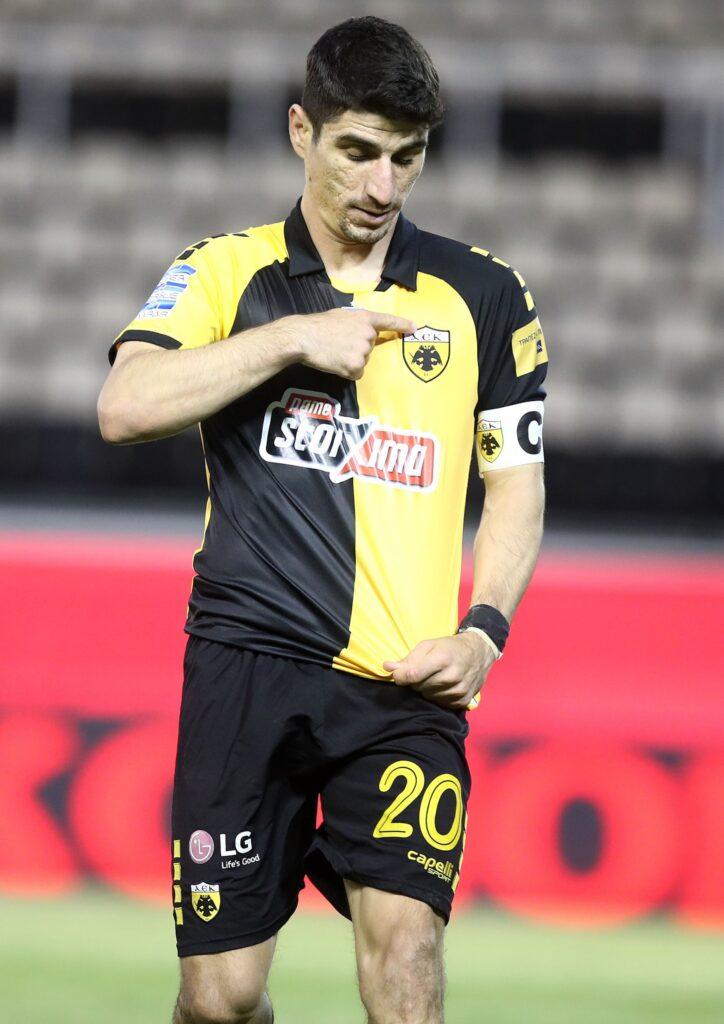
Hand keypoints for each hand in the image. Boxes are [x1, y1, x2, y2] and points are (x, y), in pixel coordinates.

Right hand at [291, 308, 415, 379]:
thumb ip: (356, 323)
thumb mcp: (341, 316)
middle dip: (357, 348)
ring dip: (351, 360)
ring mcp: (363, 351)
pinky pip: (357, 373)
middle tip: (338, 344)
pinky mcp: (356, 366)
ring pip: (363, 361)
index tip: (414, 328)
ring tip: (334, 352)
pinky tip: (335, 363)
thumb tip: (362, 333)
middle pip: (370, 347)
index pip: (388, 321)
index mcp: (364, 318)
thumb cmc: (317, 325)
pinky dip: (347, 372)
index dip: (401, 324)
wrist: (304, 337)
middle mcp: (368, 334)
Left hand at [383, 633, 495, 709]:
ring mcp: (459, 690)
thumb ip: (408, 659)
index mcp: (442, 659)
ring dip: (426, 688)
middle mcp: (452, 676)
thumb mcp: (428, 645)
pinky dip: (437, 696)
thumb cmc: (450, 647)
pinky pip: (440, 703)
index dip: (400, 676)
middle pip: (419, 687)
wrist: (480, 652)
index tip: (398, 674)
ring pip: (428, 696)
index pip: (412, 675)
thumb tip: (387, 667)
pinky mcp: (463, 700)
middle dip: (415, 680)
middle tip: (423, 671)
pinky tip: (443, 685)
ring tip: (434, 677)